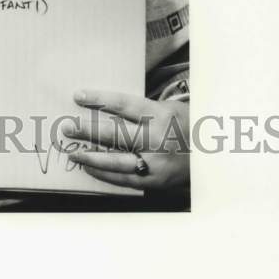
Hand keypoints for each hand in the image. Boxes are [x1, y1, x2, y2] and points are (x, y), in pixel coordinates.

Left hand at [61, 89, 189, 190]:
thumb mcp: (167, 109)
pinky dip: (105, 175)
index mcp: (160, 115)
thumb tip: (103, 107)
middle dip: (87, 130)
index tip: (78, 95)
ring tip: (73, 152)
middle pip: (115, 134)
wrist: (212, 156)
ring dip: (91, 157)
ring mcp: (156, 163)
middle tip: (66, 127)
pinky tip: (90, 168)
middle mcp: (157, 139)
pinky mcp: (156, 182)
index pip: (124, 104)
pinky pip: (125, 179)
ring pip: (117, 161)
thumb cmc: (185, 126)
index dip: (99, 99)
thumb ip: (140, 110)